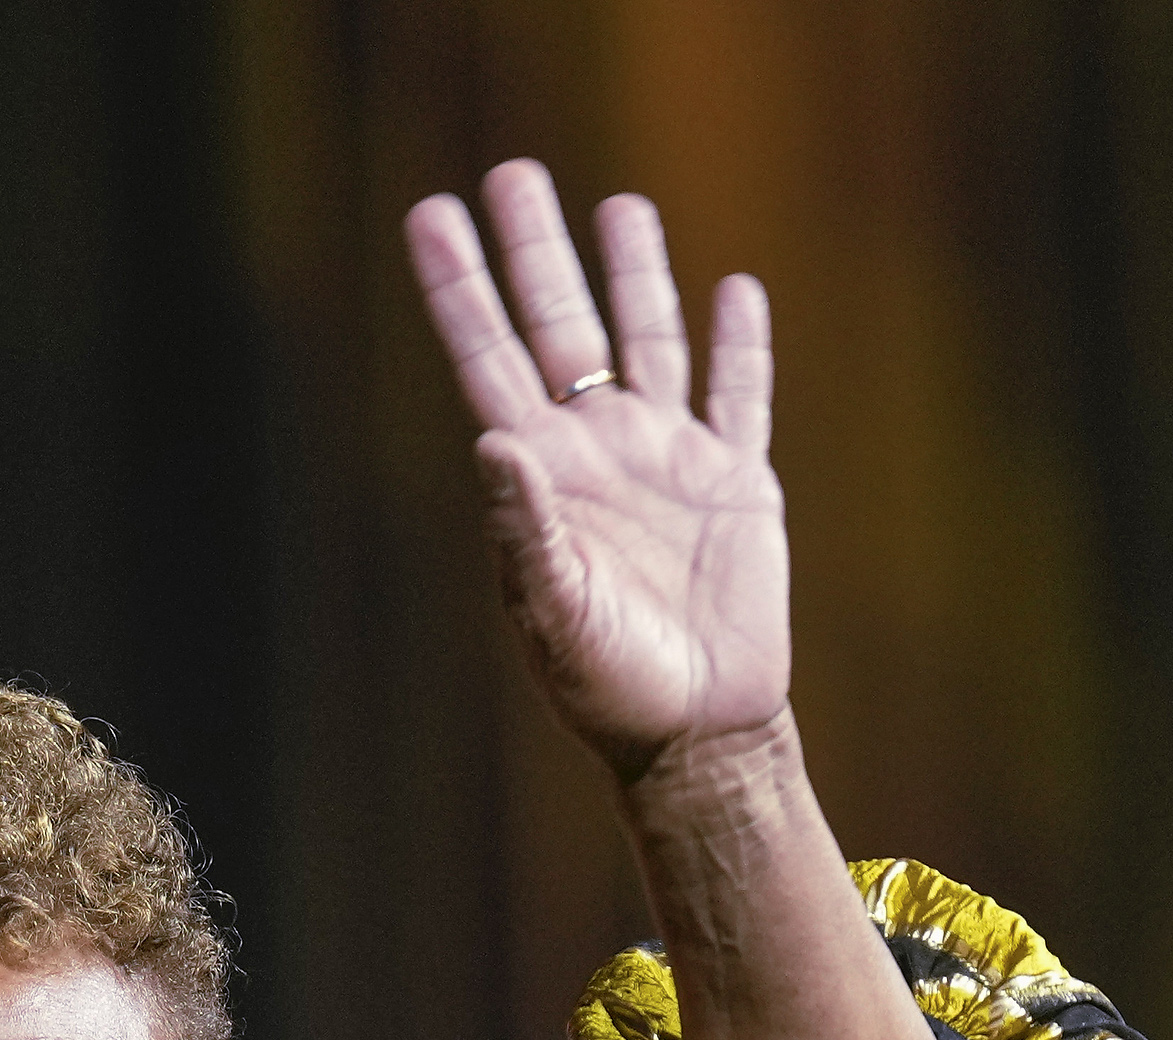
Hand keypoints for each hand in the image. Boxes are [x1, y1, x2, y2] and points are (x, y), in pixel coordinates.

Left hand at [402, 165, 788, 781]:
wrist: (696, 734)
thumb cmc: (608, 687)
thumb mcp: (553, 613)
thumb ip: (526, 530)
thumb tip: (494, 440)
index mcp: (545, 478)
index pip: (491, 359)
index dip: (462, 288)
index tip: (431, 215)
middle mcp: (600, 454)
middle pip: (564, 328)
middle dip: (538, 252)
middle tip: (513, 173)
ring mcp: (670, 462)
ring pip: (650, 343)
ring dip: (636, 276)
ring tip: (620, 206)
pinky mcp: (739, 484)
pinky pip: (741, 399)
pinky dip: (741, 346)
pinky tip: (735, 290)